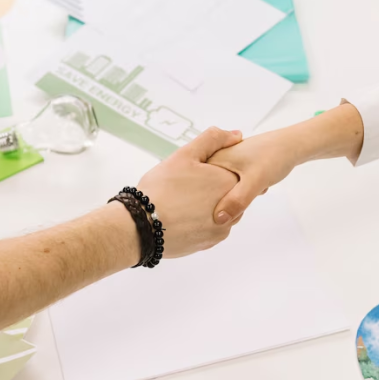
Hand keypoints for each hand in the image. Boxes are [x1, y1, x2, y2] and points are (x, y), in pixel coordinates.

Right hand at [136, 127, 243, 257]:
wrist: (141, 227)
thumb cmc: (162, 189)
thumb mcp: (185, 155)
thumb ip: (213, 140)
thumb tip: (237, 135)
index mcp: (229, 184)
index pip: (234, 171)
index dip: (214, 168)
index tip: (196, 171)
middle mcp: (232, 209)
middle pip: (228, 192)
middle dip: (211, 187)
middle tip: (186, 185)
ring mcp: (221, 230)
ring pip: (220, 211)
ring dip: (207, 205)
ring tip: (181, 201)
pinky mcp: (208, 244)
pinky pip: (209, 228)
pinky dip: (198, 221)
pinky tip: (180, 216)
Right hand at [207, 128, 299, 223]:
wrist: (291, 145)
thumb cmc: (274, 156)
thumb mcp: (255, 181)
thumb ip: (237, 200)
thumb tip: (219, 219)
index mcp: (213, 160)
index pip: (199, 188)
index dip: (210, 202)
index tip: (228, 201)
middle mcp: (214, 160)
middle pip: (209, 192)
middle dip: (226, 199)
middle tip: (247, 191)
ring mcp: (224, 163)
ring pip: (220, 191)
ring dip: (236, 196)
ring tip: (252, 187)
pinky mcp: (233, 167)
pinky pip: (230, 187)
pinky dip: (241, 191)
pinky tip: (253, 188)